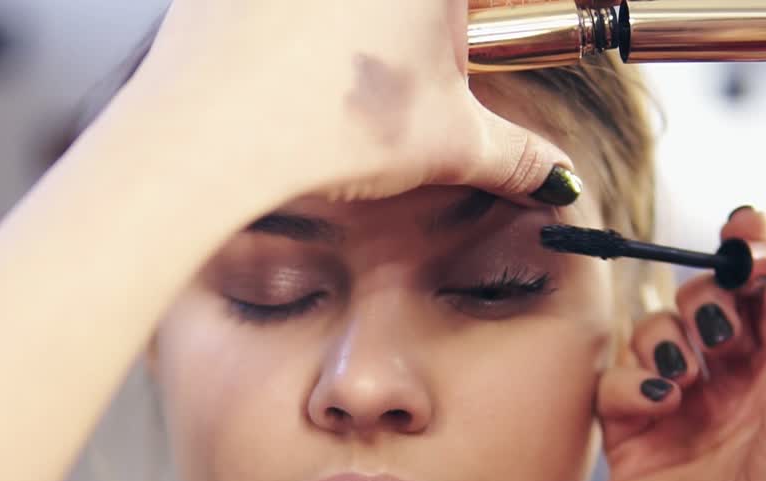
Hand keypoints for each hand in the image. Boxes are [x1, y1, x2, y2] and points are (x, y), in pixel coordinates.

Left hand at [100, 0, 576, 204]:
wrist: (211, 136)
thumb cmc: (327, 125)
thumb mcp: (446, 143)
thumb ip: (515, 156)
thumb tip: (554, 177)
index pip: (497, 1)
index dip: (497, 21)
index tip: (484, 44)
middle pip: (419, 3)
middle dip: (430, 25)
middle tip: (424, 59)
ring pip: (352, 3)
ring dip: (363, 22)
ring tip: (356, 64)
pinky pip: (291, 1)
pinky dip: (300, 20)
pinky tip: (297, 60)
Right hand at [596, 208, 765, 480]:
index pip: (764, 291)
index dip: (752, 251)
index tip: (742, 224)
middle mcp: (733, 385)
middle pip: (704, 300)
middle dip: (708, 296)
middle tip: (719, 329)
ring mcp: (678, 411)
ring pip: (653, 330)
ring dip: (667, 336)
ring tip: (685, 377)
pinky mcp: (629, 439)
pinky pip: (614, 380)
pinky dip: (630, 379)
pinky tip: (658, 404)